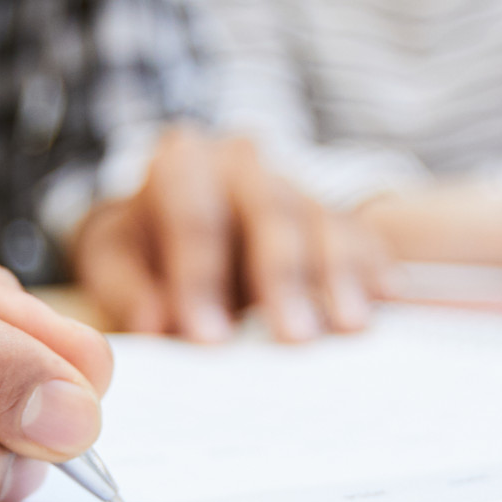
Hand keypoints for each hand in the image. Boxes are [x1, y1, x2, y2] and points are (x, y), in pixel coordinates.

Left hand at [70, 128, 384, 342]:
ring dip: (337, 277)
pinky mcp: (335, 217)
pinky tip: (386, 299)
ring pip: (322, 222)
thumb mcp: (115, 259)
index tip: (209, 338)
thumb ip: (127, 289)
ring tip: (350, 326)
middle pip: (270, 212)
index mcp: (183, 165)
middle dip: (282, 277)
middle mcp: (244, 163)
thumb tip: (154, 324)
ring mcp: (295, 186)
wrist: (175, 225)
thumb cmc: (144, 248)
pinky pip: (362, 236)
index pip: (194, 217)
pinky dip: (372, 268)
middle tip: (294, 338)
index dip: (200, 277)